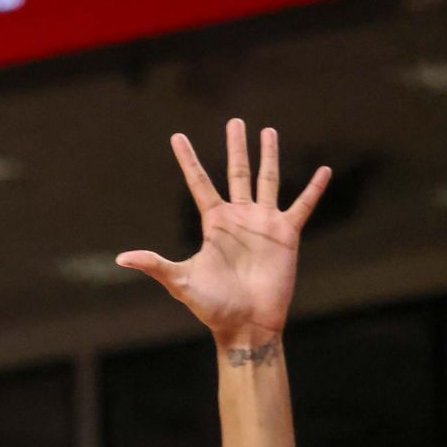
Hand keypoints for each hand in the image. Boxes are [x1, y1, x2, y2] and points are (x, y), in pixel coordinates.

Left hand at [117, 122, 327, 350]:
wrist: (246, 324)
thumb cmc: (213, 307)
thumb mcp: (181, 281)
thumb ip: (155, 265)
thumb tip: (121, 259)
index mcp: (214, 224)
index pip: (199, 182)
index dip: (188, 160)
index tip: (177, 136)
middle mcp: (239, 218)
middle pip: (236, 172)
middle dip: (236, 147)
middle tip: (235, 122)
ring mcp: (264, 223)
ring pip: (268, 180)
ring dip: (269, 156)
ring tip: (268, 131)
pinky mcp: (287, 234)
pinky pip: (303, 205)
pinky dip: (314, 189)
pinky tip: (324, 170)